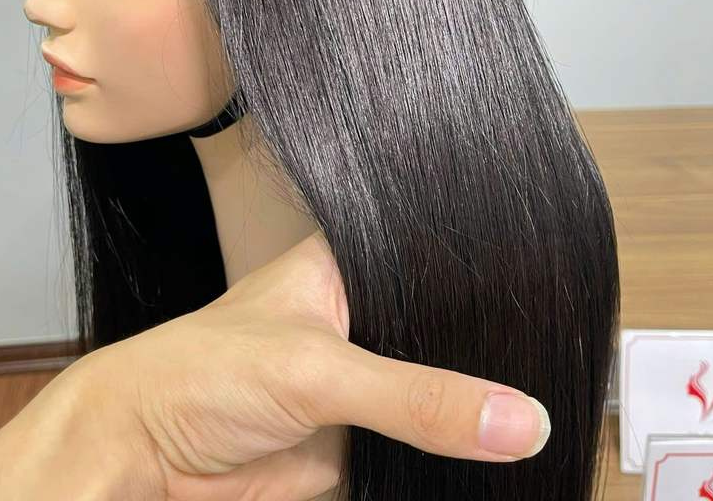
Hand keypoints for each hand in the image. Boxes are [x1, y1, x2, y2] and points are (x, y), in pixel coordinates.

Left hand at [85, 230, 550, 500]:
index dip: (493, 274)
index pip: (439, 258)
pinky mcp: (360, 433)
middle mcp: (363, 314)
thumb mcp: (316, 370)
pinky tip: (498, 452)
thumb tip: (518, 419)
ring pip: (441, 390)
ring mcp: (365, 376)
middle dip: (493, 351)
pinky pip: (423, 443)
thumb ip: (417, 398)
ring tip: (546, 409)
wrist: (150, 451)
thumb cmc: (204, 372)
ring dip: (476, 408)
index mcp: (351, 263)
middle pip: (448, 330)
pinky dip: (454, 453)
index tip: (560, 291)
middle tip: (562, 362)